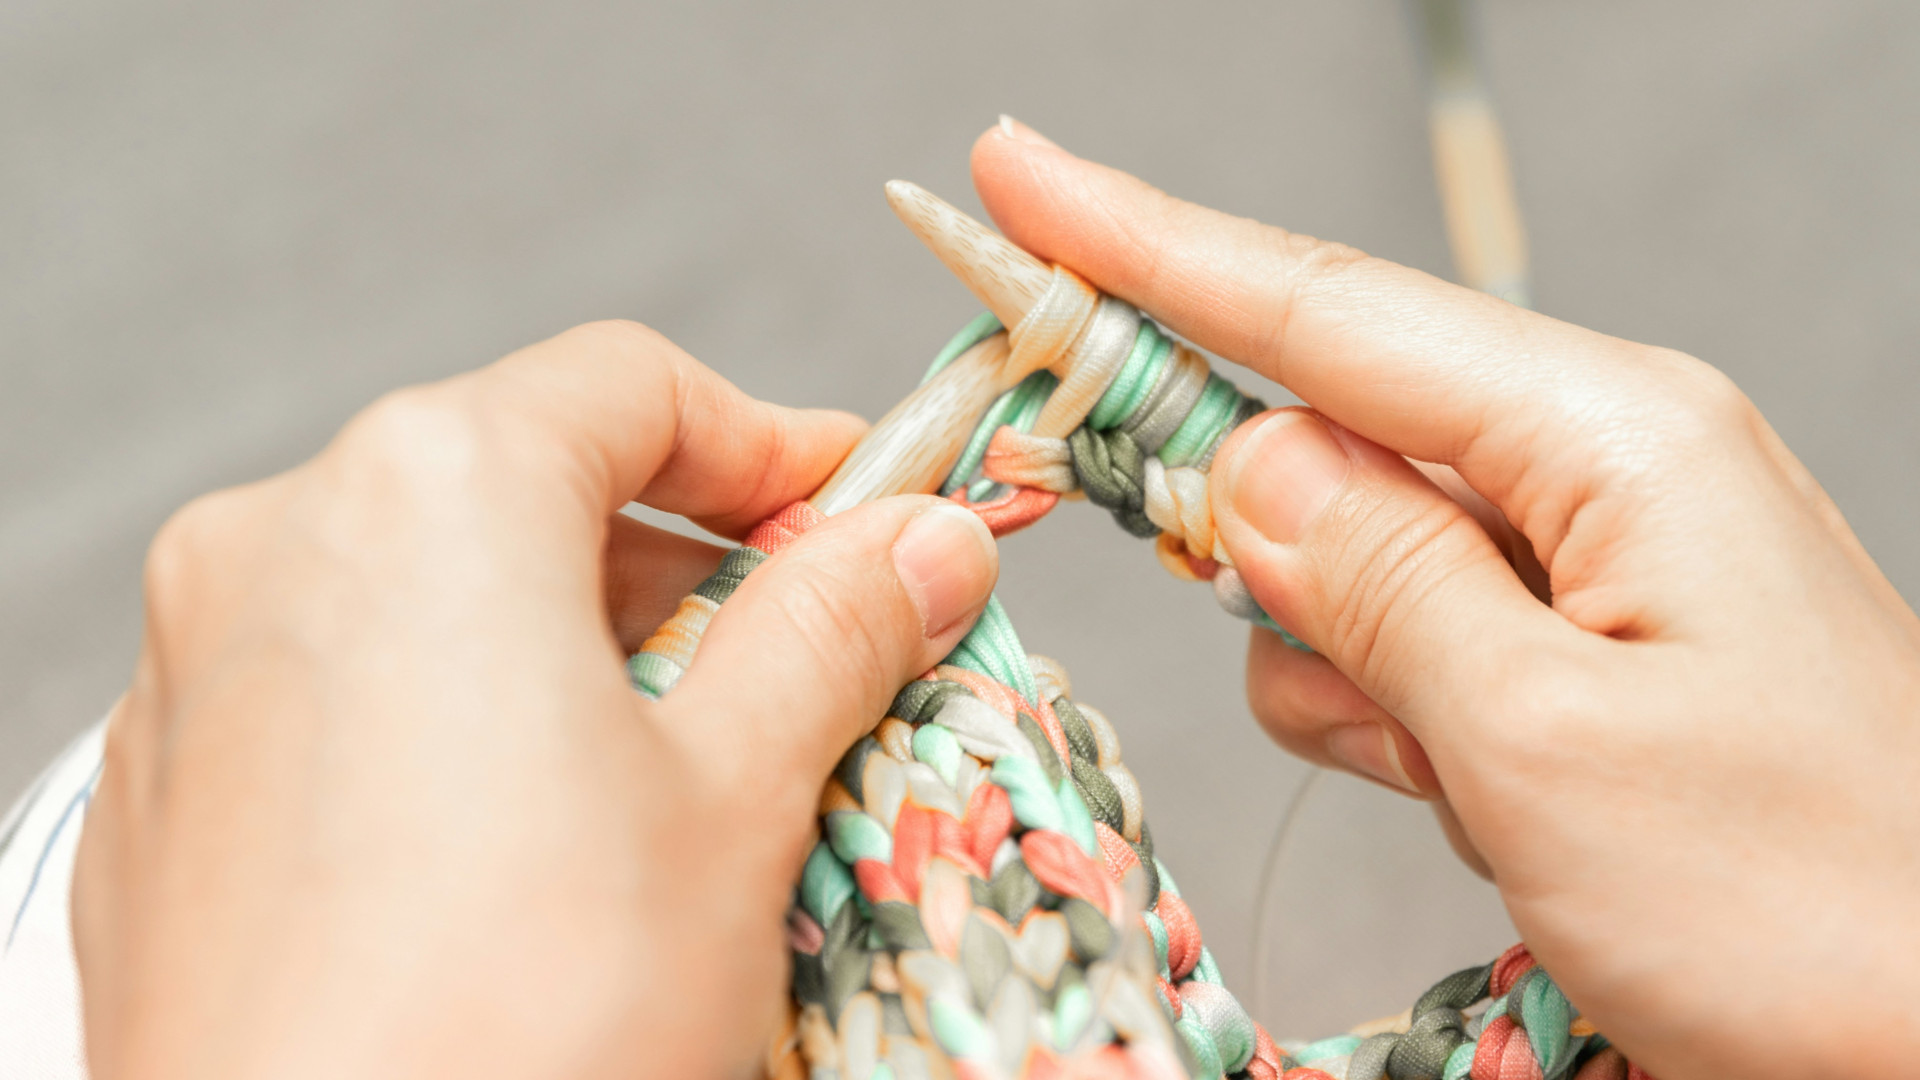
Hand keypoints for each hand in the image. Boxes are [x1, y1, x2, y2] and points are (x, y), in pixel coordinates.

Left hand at [72, 321, 998, 1079]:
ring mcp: (196, 676)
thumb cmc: (525, 1016)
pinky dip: (456, 726)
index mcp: (424, 493)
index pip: (632, 386)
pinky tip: (533, 854)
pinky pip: (340, 700)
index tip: (868, 518)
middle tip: (801, 666)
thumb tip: (925, 543)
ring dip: (574, 652)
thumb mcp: (735, 798)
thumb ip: (833, 629)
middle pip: (527, 485)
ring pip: (428, 596)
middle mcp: (276, 547)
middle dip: (682, 565)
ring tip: (677, 783)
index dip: (777, 445)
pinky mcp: (166, 801)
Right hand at [973, 121, 1919, 1079]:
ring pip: (1356, 561)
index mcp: (1610, 438)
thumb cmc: (1816, 907)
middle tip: (1281, 636)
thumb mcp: (1545, 746)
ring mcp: (1595, 566)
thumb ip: (1375, 582)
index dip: (1146, 244)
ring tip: (1462, 782)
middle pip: (1331, 431)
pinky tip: (1479, 799)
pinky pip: (1413, 645)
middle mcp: (1605, 470)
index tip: (1017, 177)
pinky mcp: (1583, 654)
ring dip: (1350, 672)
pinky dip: (1400, 720)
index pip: (1324, 310)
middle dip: (1256, 533)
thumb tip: (1242, 464)